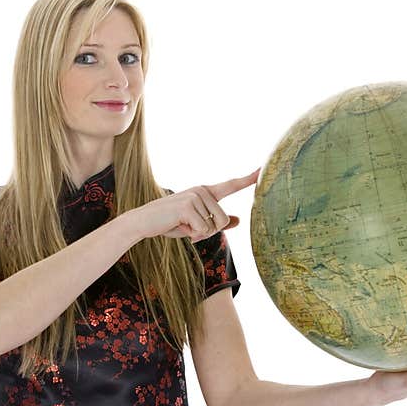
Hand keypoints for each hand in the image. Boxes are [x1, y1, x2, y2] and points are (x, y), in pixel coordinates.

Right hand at [131, 167, 260, 242]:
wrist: (143, 222)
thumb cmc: (170, 223)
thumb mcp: (196, 224)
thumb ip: (217, 222)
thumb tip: (239, 220)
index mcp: (205, 192)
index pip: (231, 185)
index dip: (248, 179)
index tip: (263, 170)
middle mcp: (202, 190)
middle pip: (223, 220)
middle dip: (208, 232)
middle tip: (189, 228)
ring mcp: (195, 196)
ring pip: (214, 227)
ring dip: (199, 234)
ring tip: (183, 225)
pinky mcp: (188, 206)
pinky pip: (202, 230)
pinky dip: (191, 235)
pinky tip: (178, 226)